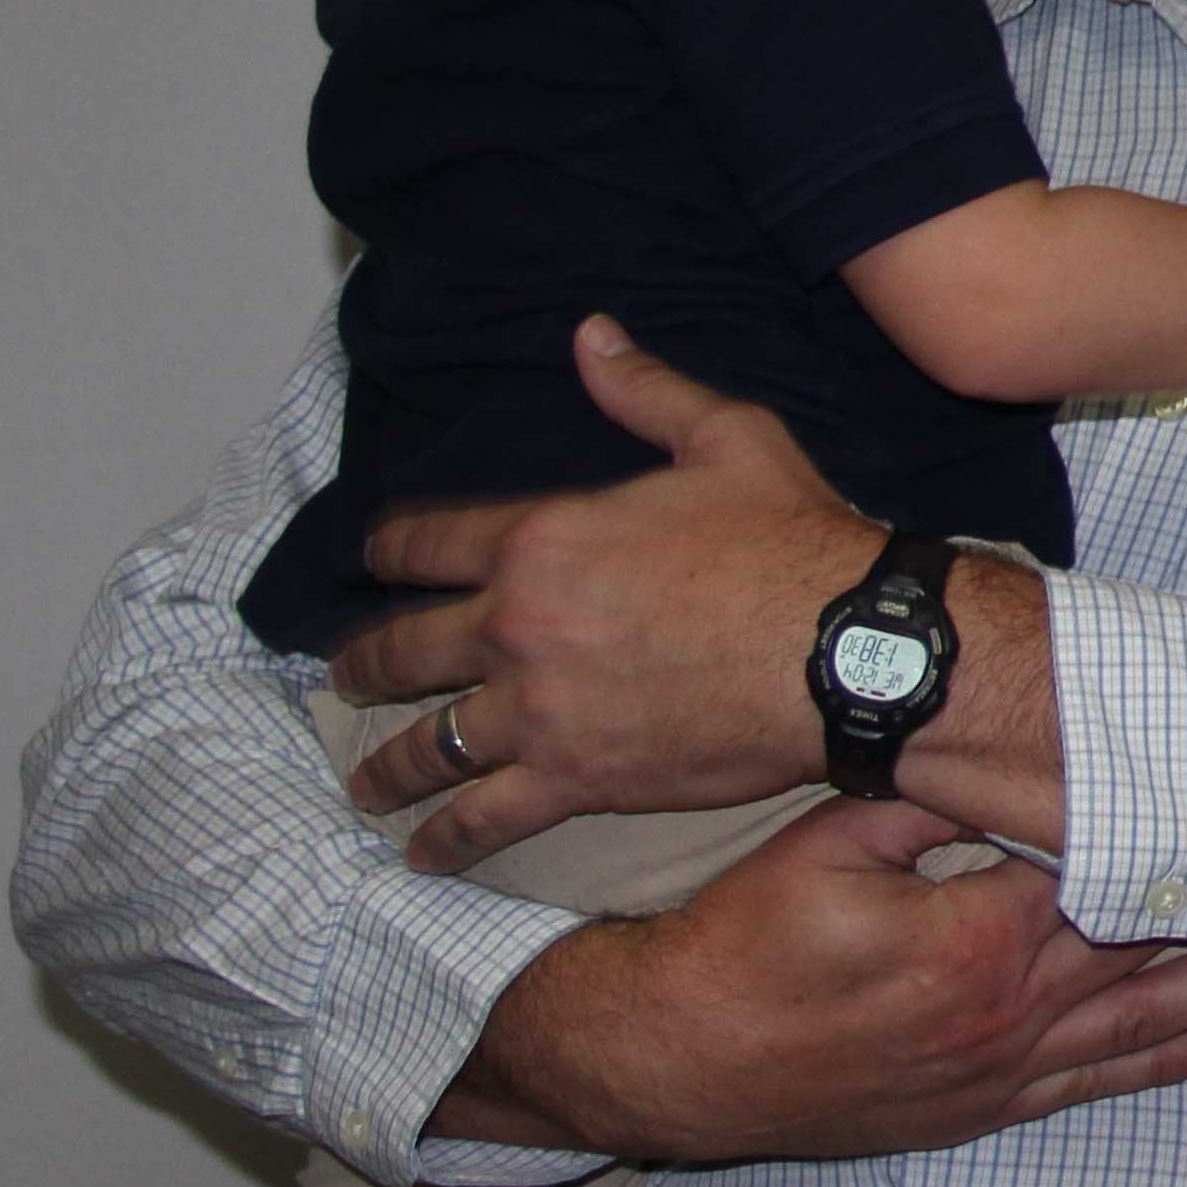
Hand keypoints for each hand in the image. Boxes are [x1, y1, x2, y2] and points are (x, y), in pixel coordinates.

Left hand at [339, 317, 917, 866]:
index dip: (385, 549)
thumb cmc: (792, 541)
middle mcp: (517, 626)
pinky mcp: (575, 779)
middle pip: (401, 649)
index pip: (425, 542)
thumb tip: (591, 334)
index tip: (366, 559)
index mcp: (542, 539)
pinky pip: (485, 816)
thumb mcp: (726, 441)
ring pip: (430, 743)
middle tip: (343, 679)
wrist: (842, 651)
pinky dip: (446, 838)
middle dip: (362, 666)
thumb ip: (646, 393)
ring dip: (388, 764)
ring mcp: (539, 710)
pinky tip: (423, 852)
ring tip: (366, 783)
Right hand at [442, 795, 1186, 1160]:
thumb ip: (927, 801)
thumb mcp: (825, 843)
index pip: (1116, 880)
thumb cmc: (738, 945)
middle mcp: (1008, 1012)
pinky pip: (1088, 1087)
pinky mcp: (975, 1111)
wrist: (670, 1064)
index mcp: (983, 937)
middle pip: (1148, 954)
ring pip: (1136, 1027)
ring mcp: (997, 1070)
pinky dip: (1159, 1066)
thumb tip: (1000, 757)